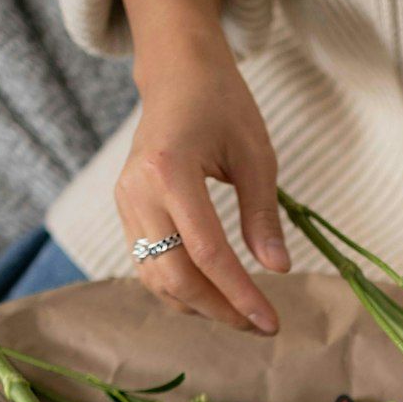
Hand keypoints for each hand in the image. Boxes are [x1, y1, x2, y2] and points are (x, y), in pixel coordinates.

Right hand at [114, 0, 286, 333]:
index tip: (272, 322)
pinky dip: (181, 289)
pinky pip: (149, 266)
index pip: (207, 253)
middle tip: (262, 326)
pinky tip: (217, 295)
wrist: (176, 75)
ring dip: (200, 306)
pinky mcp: (125, 212)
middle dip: (221, 309)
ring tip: (244, 314)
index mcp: (170, 170)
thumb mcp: (256, 157)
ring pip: (156, 279)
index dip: (240, 294)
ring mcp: (125, 203)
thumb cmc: (222, 106)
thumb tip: (278, 270)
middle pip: (175, 275)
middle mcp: (137, 191)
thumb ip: (263, 216)